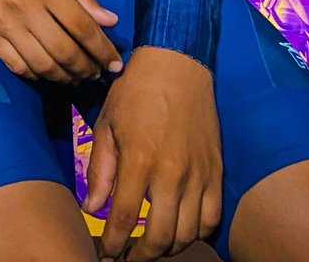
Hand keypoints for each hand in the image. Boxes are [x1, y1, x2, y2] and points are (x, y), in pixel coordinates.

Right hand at [0, 0, 121, 82]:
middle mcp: (23, 7)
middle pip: (64, 50)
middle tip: (97, 73)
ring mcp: (3, 24)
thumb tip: (109, 20)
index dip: (103, 49)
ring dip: (65, 77)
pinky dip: (37, 76)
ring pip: (42, 64)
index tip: (116, 63)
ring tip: (77, 77)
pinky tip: (48, 73)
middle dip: (87, 68)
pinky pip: (16, 66)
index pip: (81, 26)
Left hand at [84, 47, 220, 260]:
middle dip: (141, 256)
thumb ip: (101, 170)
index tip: (105, 253)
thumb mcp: (107, 125)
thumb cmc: (135, 93)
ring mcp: (198, 174)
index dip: (113, 243)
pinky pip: (212, 217)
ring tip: (151, 249)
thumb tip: (92, 208)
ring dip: (168, 249)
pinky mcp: (216, 171)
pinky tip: (181, 232)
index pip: (124, 218)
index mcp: (139, 160)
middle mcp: (172, 173)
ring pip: (188, 232)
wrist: (177, 66)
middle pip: (161, 237)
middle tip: (127, 257)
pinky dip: (197, 233)